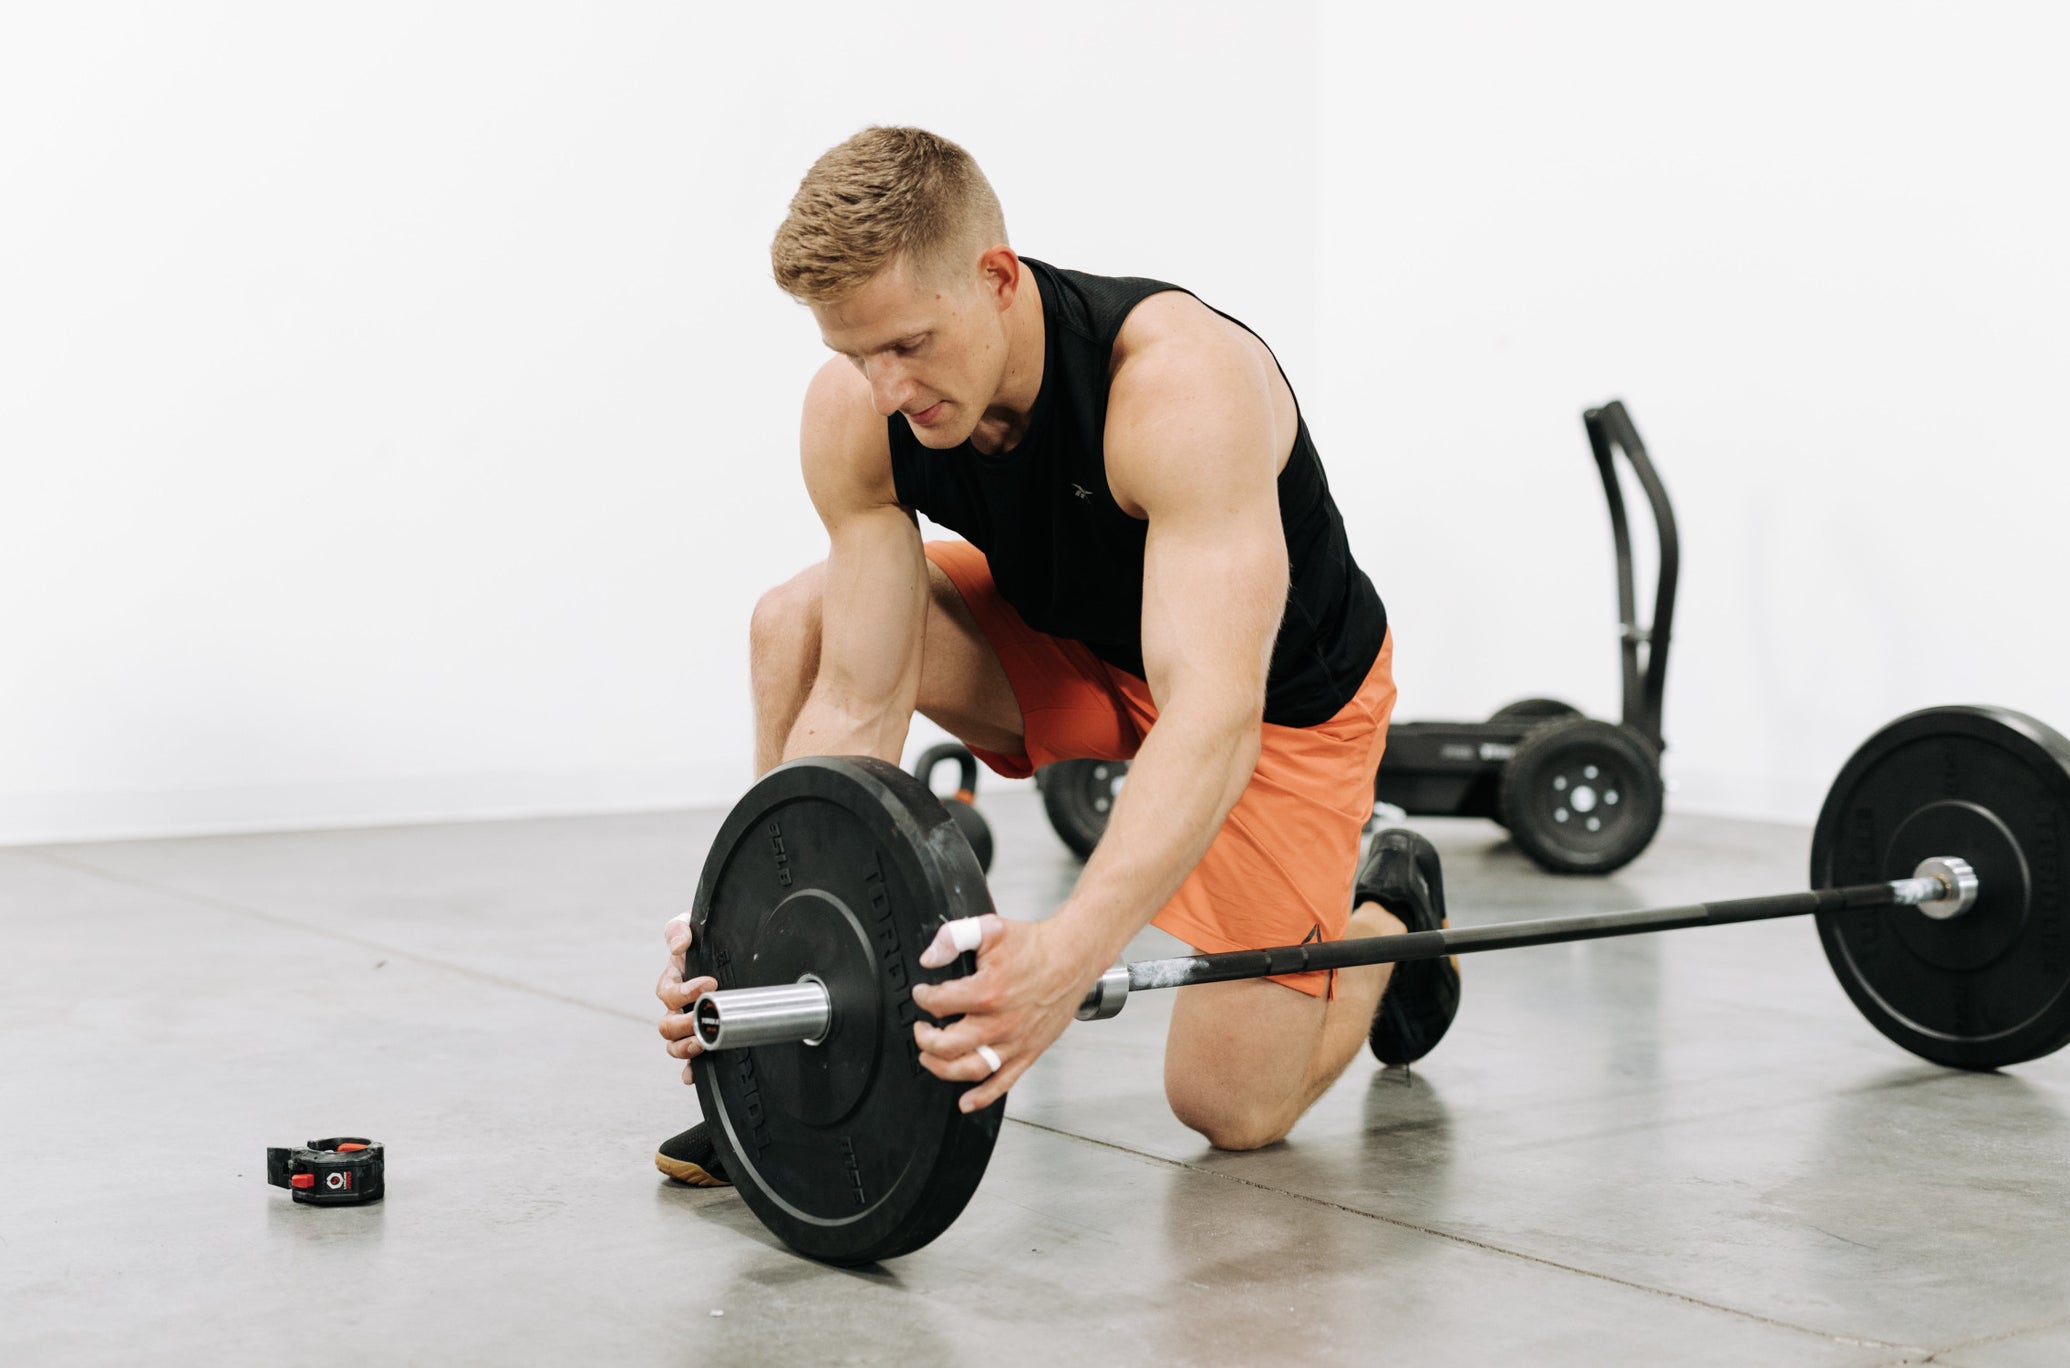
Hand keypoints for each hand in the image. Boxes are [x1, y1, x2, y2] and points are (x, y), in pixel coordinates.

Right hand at [656, 912, 718, 1084]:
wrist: (729, 947)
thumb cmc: (705, 938)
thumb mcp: (690, 925)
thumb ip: (679, 930)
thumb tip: (679, 944)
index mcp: (673, 981)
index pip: (668, 993)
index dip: (685, 991)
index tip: (710, 983)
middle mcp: (678, 1006)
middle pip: (667, 1025)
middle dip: (684, 1023)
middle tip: (704, 1015)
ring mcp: (689, 1023)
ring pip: (674, 1044)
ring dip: (684, 1048)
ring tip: (702, 1043)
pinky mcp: (704, 1036)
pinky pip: (690, 1060)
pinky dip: (689, 1070)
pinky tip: (692, 1075)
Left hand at [910, 914, 1097, 1112]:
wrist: (1072, 958)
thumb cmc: (1035, 946)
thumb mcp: (991, 929)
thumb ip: (954, 937)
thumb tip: (929, 958)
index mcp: (988, 991)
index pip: (939, 1003)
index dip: (923, 997)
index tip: (922, 993)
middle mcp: (1000, 1022)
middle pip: (947, 1045)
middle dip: (925, 1038)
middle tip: (921, 1029)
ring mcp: (1014, 1041)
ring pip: (969, 1069)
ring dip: (942, 1068)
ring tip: (930, 1057)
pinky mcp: (1027, 1052)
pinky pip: (1002, 1083)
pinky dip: (981, 1098)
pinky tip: (966, 1102)